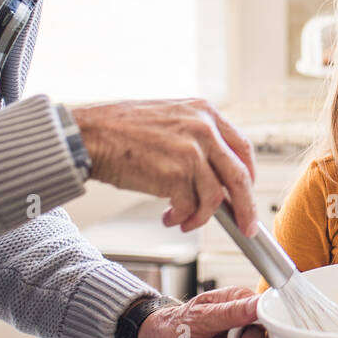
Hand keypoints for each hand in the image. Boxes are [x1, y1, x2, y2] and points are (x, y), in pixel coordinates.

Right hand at [72, 98, 257, 233]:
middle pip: (240, 177)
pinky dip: (182, 218)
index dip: (249, 175)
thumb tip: (216, 173)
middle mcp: (204, 129)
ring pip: (214, 197)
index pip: (243, 148)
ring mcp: (191, 151)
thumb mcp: (170, 118)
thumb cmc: (120, 128)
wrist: (88, 134)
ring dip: (201, 217)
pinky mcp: (174, 174)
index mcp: (206, 112)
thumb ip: (197, 138)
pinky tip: (169, 217)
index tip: (247, 193)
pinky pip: (189, 206)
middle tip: (246, 226)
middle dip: (245, 207)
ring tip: (184, 221)